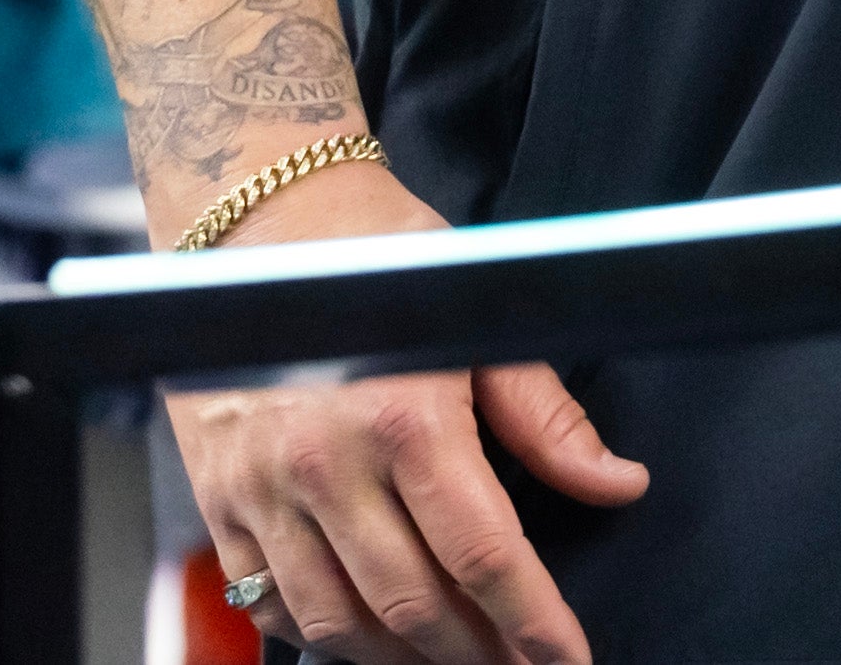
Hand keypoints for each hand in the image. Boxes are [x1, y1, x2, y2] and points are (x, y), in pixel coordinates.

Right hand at [173, 163, 649, 664]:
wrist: (260, 221)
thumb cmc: (380, 258)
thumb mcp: (482, 321)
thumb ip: (549, 420)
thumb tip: (618, 483)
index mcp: (406, 420)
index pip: (485, 555)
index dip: (533, 623)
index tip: (566, 660)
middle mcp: (327, 467)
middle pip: (413, 606)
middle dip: (478, 653)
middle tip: (519, 663)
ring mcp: (265, 491)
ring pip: (338, 623)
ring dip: (403, 659)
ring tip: (454, 658)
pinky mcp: (221, 502)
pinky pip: (270, 603)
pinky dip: (323, 637)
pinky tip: (367, 636)